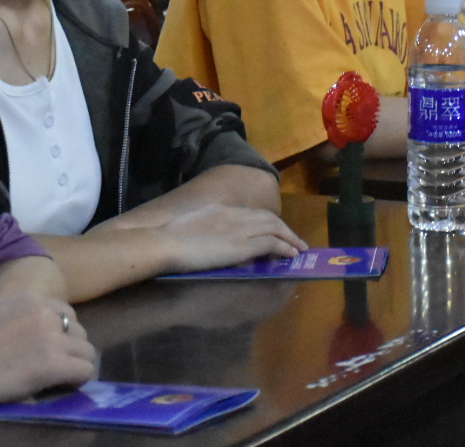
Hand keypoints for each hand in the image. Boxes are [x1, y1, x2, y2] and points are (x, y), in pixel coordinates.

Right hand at [0, 280, 95, 405]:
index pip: (66, 314)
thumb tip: (35, 337)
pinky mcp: (52, 363)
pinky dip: (76, 381)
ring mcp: (50, 337)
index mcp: (30, 298)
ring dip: (74, 366)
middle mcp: (44, 313)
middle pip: (79, 332)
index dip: (61, 335)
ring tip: (55, 380)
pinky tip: (58, 387)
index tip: (49, 352)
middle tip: (52, 369)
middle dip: (69, 350)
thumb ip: (19, 320)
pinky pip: (85, 371)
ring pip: (87, 352)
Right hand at [153, 204, 307, 274]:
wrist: (165, 242)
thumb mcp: (190, 228)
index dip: (265, 222)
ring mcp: (239, 229)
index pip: (250, 213)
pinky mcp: (242, 245)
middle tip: (293, 239)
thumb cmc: (169, 239)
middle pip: (267, 217)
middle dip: (283, 228)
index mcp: (219, 210)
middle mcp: (233, 215)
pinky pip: (271, 243)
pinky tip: (291, 255)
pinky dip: (285, 247)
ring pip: (274, 227)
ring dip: (290, 237)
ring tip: (299, 248)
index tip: (273, 230)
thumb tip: (213, 241)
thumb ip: (205, 230)